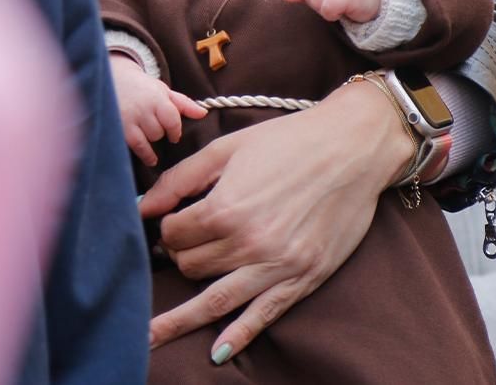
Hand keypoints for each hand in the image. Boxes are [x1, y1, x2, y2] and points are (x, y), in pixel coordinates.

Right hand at [109, 55, 205, 165]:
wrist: (113, 80)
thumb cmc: (143, 88)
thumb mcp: (164, 91)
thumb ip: (184, 104)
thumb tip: (204, 113)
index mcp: (157, 97)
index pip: (172, 119)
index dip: (175, 130)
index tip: (174, 135)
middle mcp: (143, 108)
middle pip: (160, 131)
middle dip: (160, 131)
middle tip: (155, 127)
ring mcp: (130, 118)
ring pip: (150, 139)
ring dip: (151, 138)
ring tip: (147, 133)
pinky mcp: (119, 128)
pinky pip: (137, 146)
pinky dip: (146, 154)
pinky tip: (151, 158)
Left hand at [137, 79, 410, 362]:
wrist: (354, 148)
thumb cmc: (289, 141)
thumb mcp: (228, 148)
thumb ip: (179, 179)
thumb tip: (142, 208)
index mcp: (225, 207)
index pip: (174, 234)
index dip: (168, 227)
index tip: (176, 219)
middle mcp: (248, 242)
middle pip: (191, 266)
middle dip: (180, 256)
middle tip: (186, 245)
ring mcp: (276, 265)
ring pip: (215, 300)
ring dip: (181, 319)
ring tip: (150, 338)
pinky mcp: (302, 278)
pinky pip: (262, 315)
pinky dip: (237, 338)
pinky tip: (217, 354)